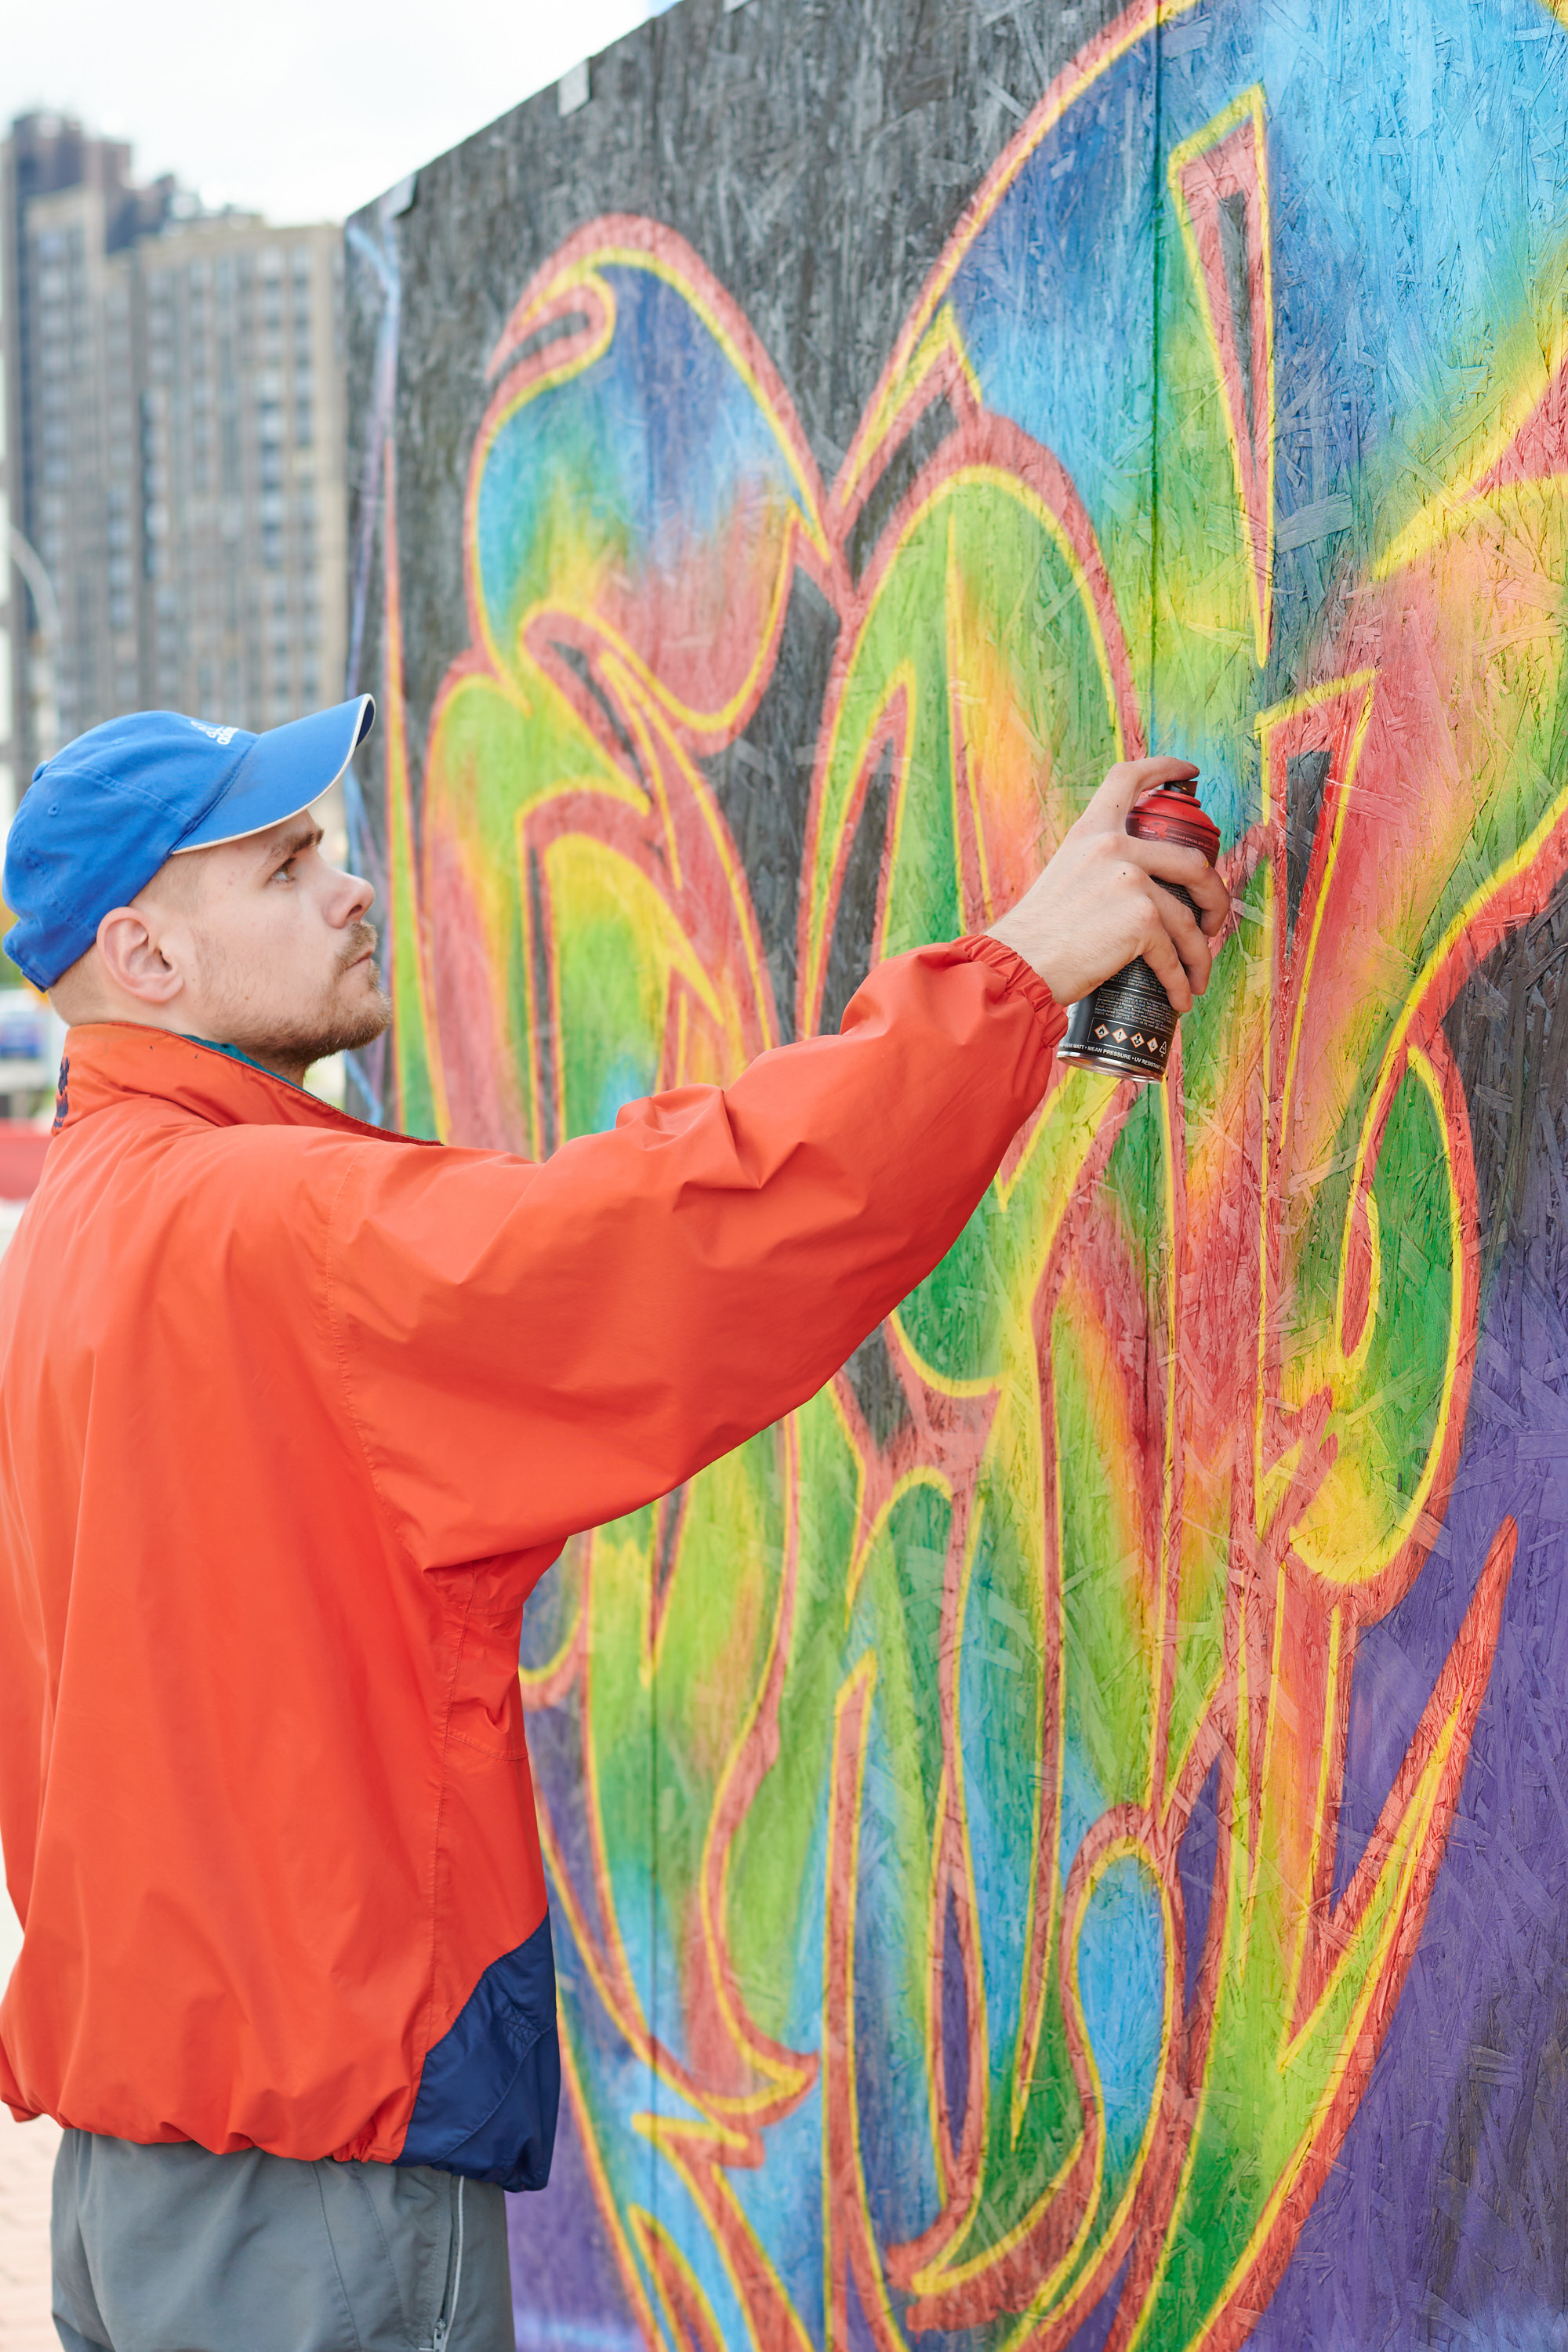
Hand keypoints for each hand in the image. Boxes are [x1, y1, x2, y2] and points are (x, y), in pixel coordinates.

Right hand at [986, 758, 1229, 1011]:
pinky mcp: (1141, 918)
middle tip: (1211, 922)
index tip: (1190, 772)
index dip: (1165, 768)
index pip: (1128, 779)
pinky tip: (1180, 996)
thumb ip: (1097, 870)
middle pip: (1191, 861)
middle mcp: (1113, 847)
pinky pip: (1174, 953)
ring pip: (1188, 919)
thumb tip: (1136, 891)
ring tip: (1196, 976)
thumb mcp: (1063, 879)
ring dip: (1199, 954)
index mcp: (1091, 832)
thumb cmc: (1036, 936)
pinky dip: (1181, 980)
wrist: (1017, 966)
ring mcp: (1130, 880)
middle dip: (1214, 897)